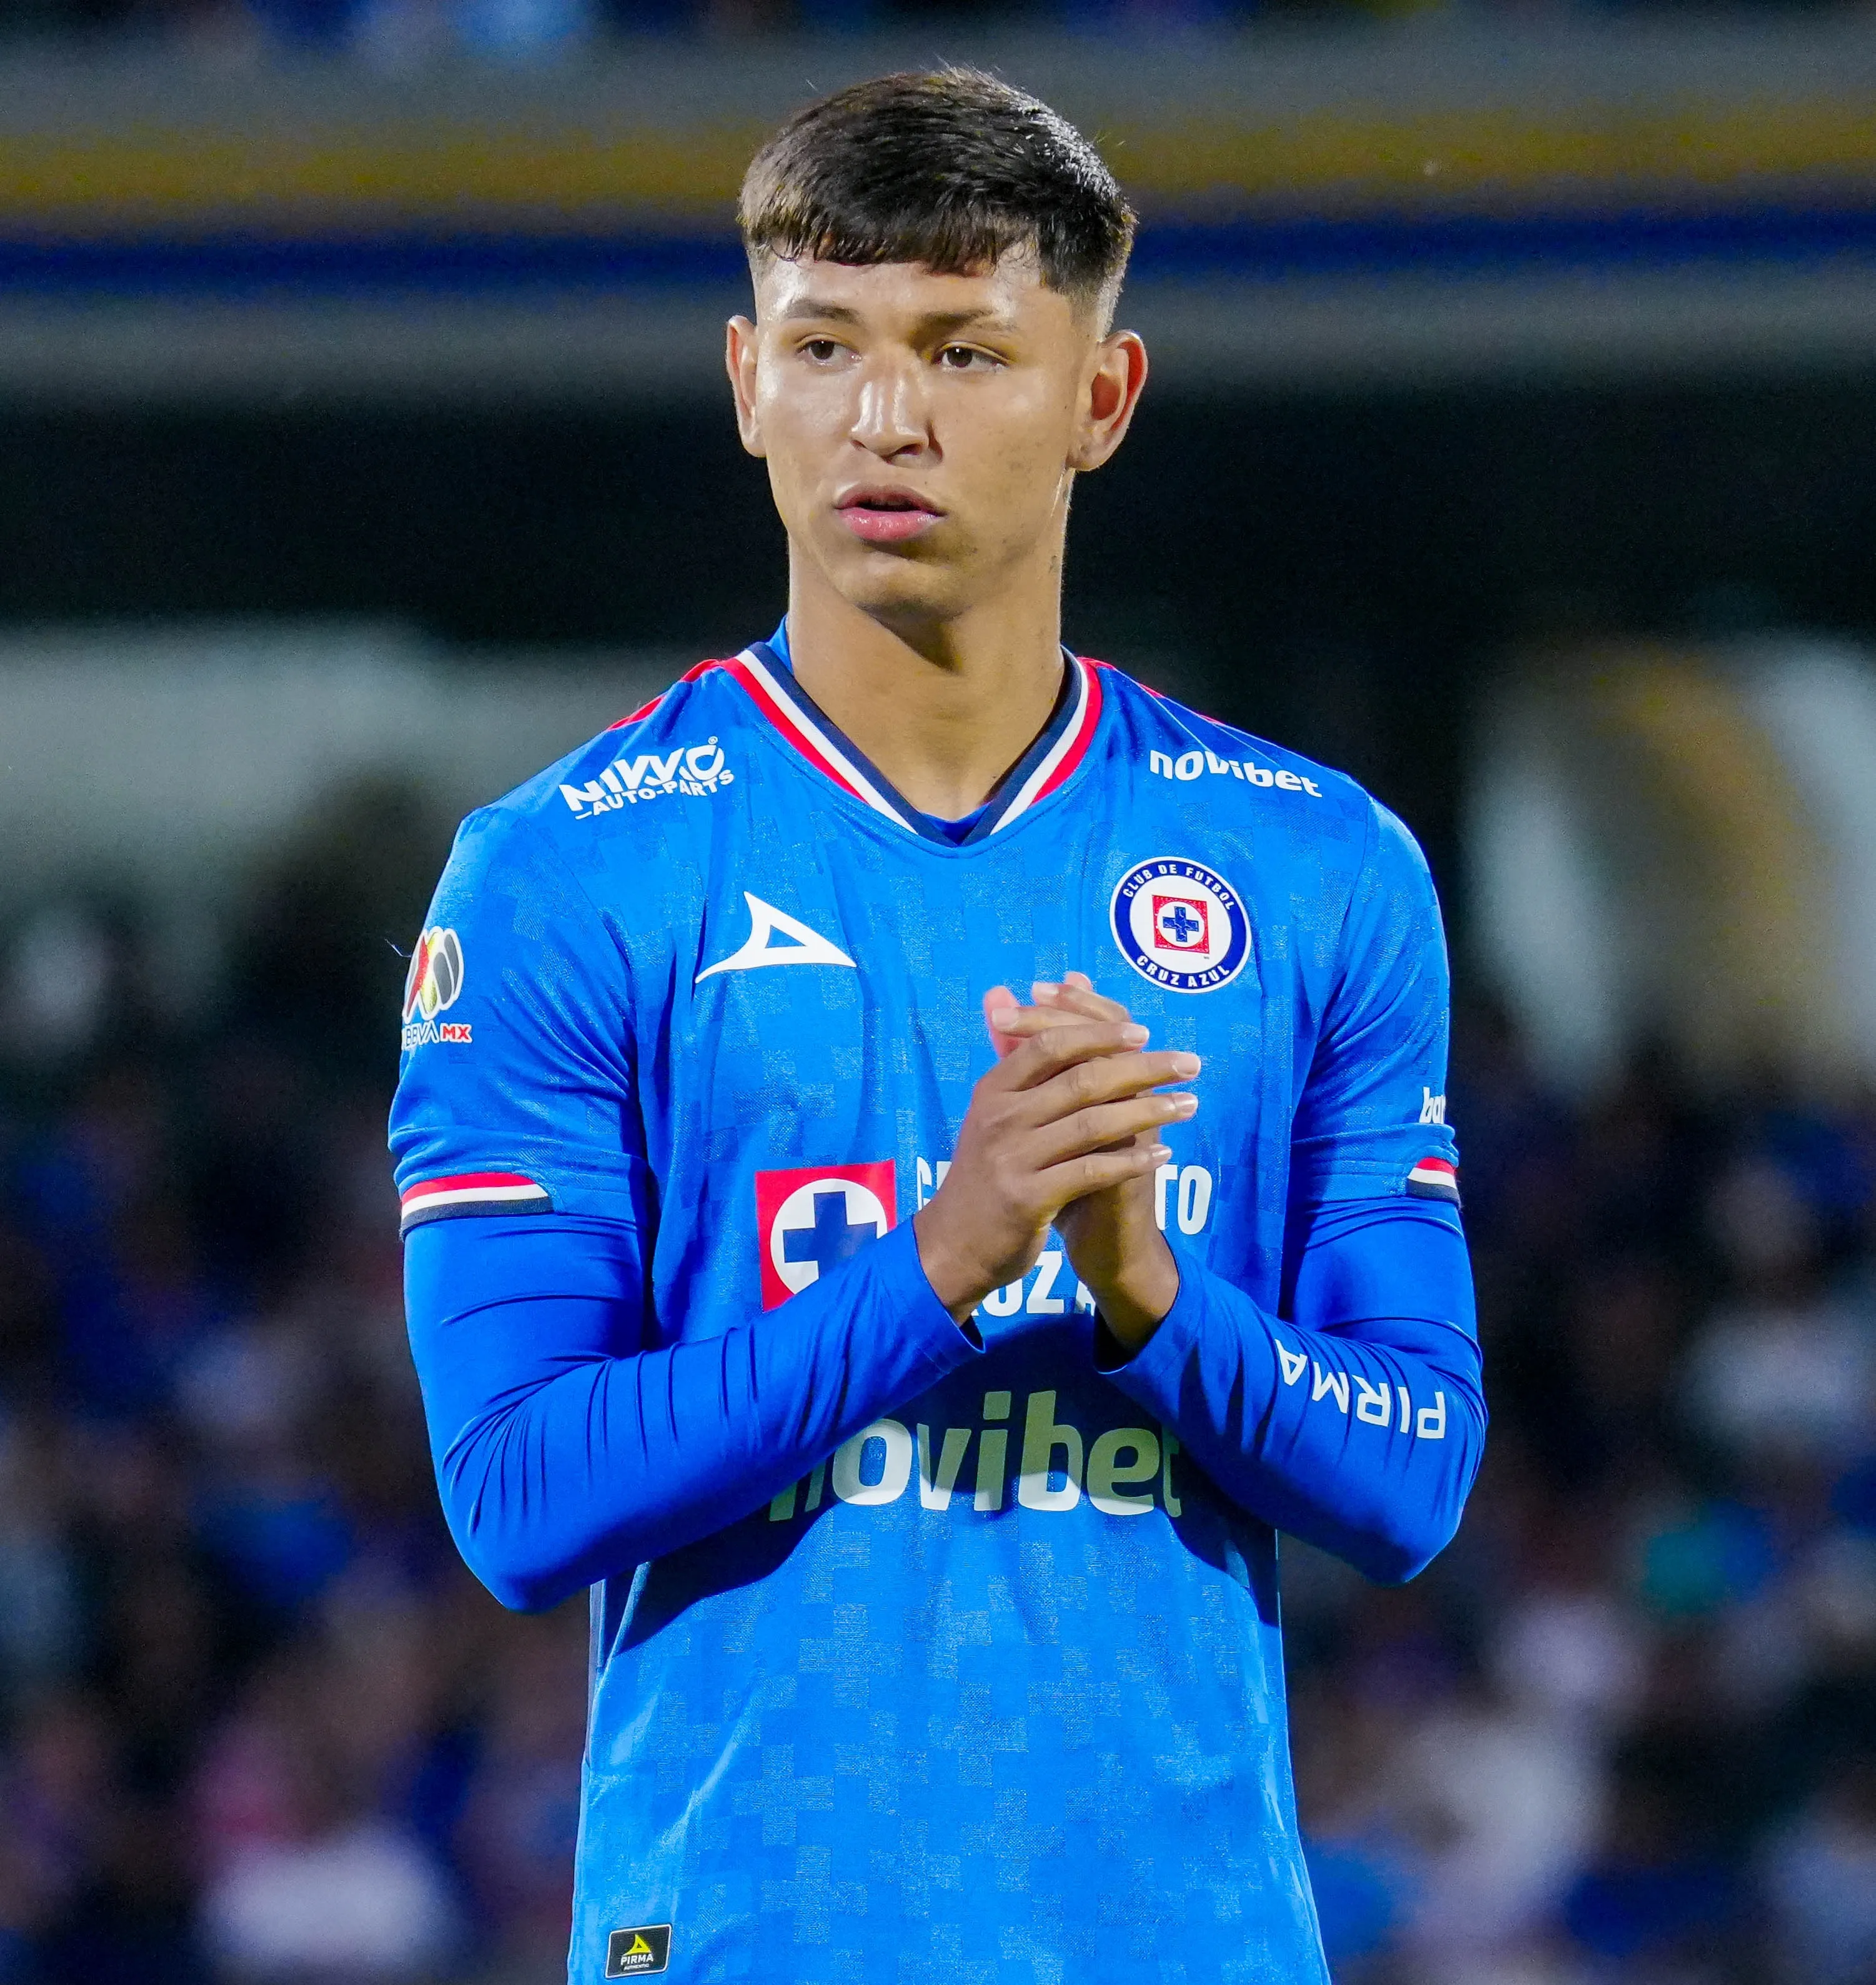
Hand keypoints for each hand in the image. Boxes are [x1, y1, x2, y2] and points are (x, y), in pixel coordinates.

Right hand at [913, 1001, 1197, 1324]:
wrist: (954, 1245)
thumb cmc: (986, 1171)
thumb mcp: (990, 1111)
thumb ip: (1009, 1057)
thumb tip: (1003, 989)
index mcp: (993, 1089)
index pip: (1050, 1044)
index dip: (1100, 1034)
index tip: (1145, 1033)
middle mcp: (1000, 1118)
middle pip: (1082, 1079)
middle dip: (1143, 1067)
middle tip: (1189, 1063)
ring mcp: (1013, 1159)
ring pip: (1093, 1124)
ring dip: (1149, 1111)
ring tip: (1188, 1104)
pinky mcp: (1028, 1199)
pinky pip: (1091, 1171)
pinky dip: (1131, 1161)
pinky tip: (1163, 1154)